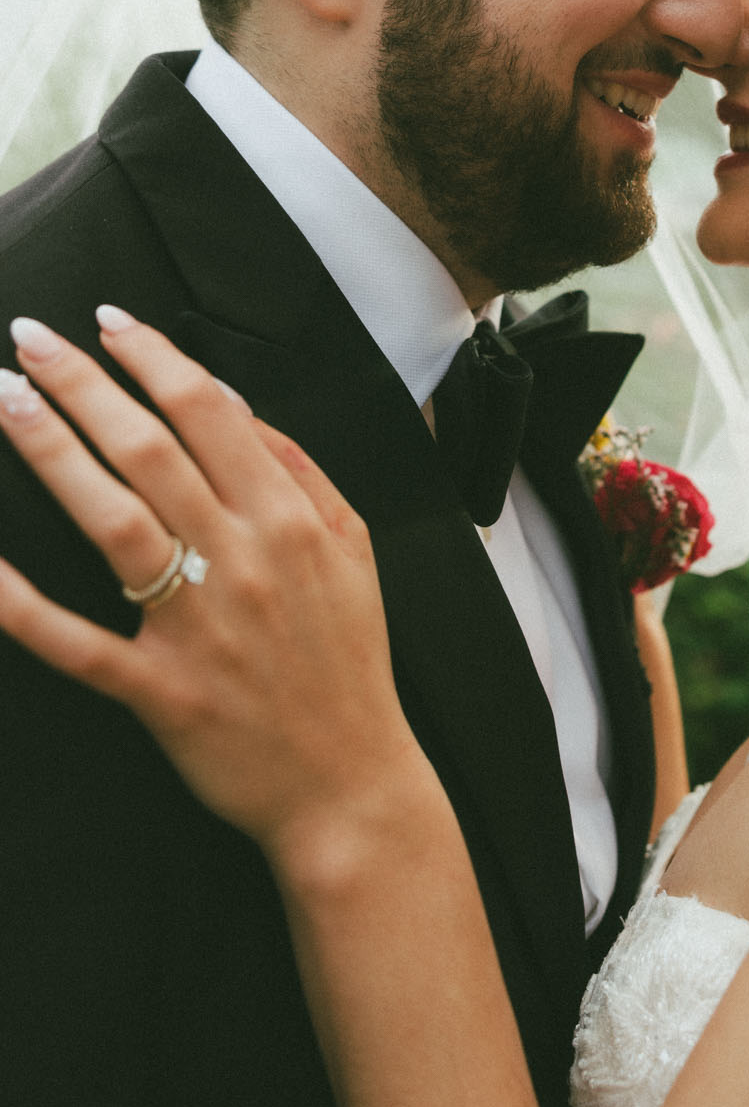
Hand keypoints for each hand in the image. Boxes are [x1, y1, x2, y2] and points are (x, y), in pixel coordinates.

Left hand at [0, 311, 433, 869]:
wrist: (350, 784)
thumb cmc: (348, 664)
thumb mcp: (355, 549)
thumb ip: (302, 471)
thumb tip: (239, 407)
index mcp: (288, 519)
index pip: (211, 410)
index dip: (154, 356)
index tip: (110, 322)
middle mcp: (241, 560)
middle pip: (150, 448)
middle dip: (82, 384)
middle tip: (30, 339)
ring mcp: (195, 626)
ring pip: (110, 520)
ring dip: (51, 452)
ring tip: (5, 401)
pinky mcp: (158, 690)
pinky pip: (76, 641)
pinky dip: (20, 605)